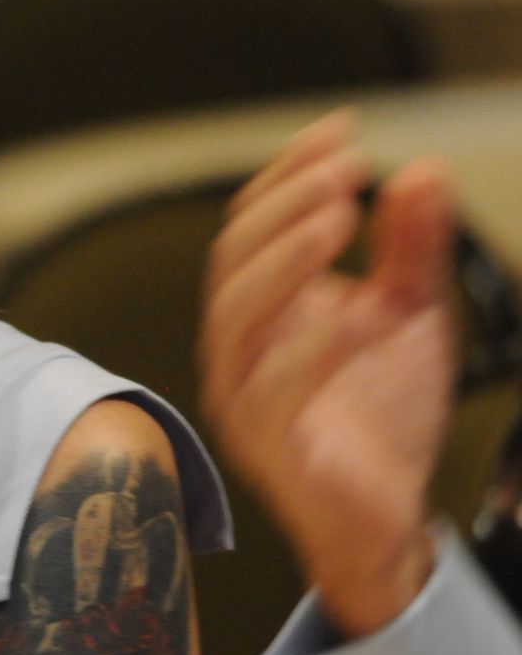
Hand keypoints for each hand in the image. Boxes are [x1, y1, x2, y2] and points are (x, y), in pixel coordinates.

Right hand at [200, 113, 453, 638]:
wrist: (384, 520)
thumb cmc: (379, 421)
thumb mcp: (410, 316)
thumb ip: (410, 249)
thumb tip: (420, 172)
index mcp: (259, 312)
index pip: (251, 227)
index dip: (287, 175)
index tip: (340, 133)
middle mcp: (237, 346)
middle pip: (234, 259)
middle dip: (284, 205)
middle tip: (342, 171)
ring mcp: (242, 394)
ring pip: (236, 313)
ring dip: (286, 258)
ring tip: (338, 217)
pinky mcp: (266, 443)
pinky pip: (273, 388)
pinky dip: (313, 344)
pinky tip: (356, 310)